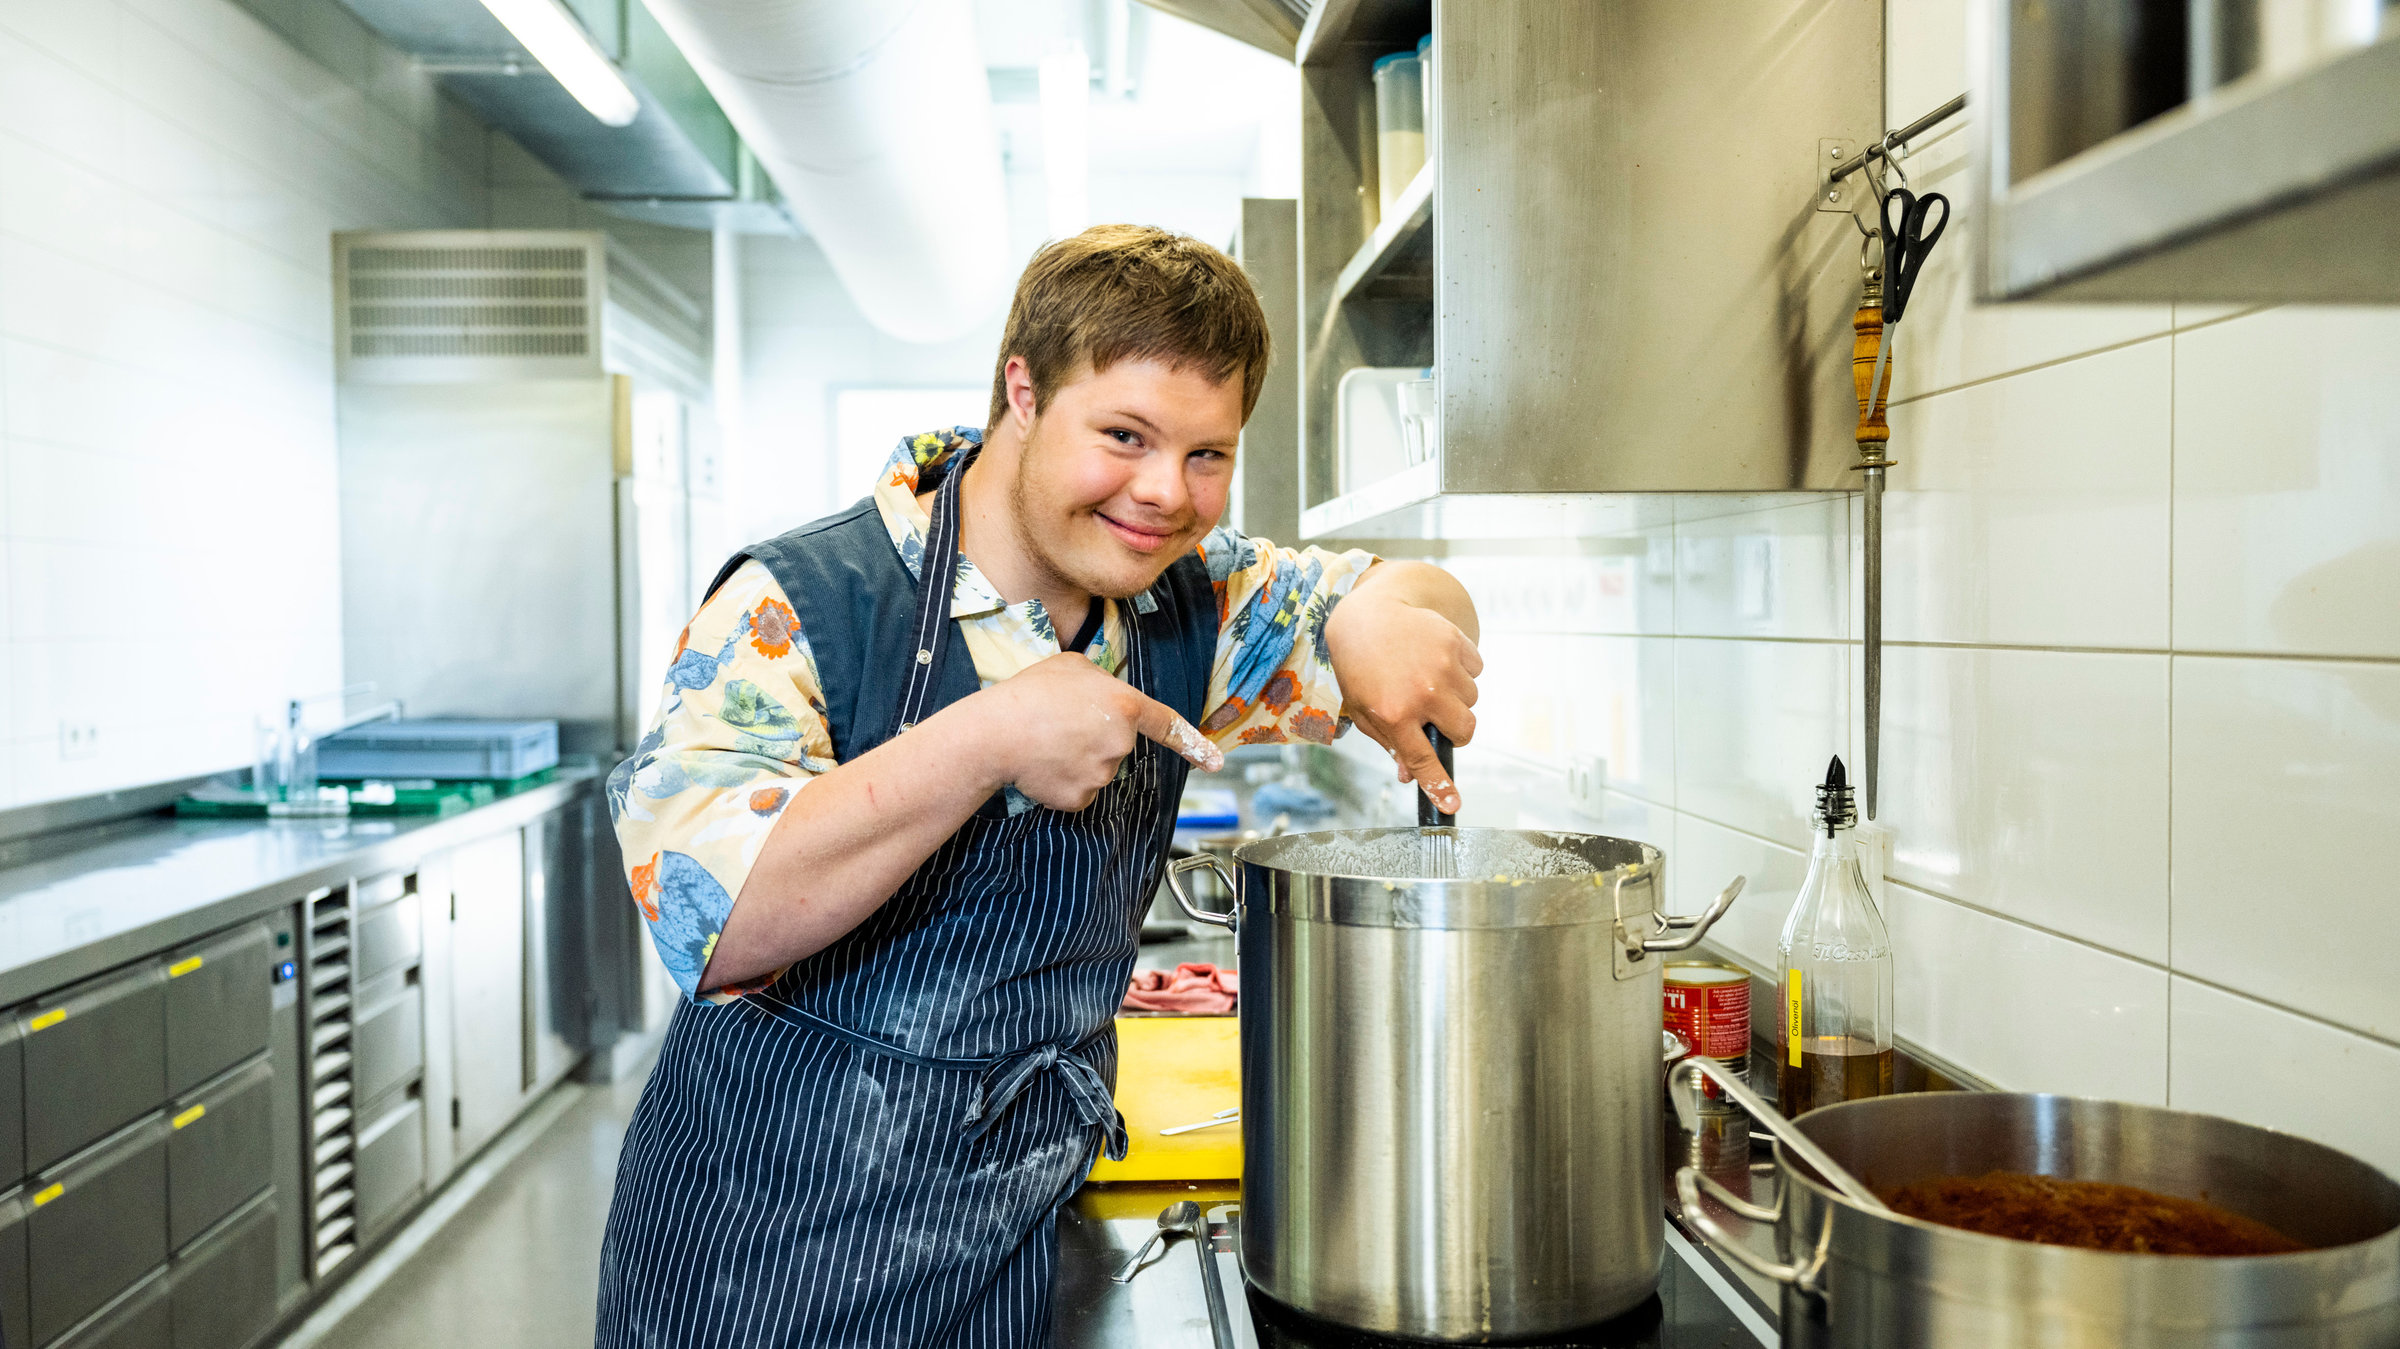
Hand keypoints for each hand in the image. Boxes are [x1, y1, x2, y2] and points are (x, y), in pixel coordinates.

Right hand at [966, 652, 1221, 810]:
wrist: (997, 732)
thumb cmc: (1030, 692)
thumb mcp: (1071, 665)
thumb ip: (1098, 681)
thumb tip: (1100, 696)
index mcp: (1126, 705)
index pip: (1167, 724)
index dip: (1193, 743)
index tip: (1216, 761)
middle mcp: (1122, 743)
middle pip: (1118, 746)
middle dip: (1095, 738)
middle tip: (1058, 723)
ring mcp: (1103, 774)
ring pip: (1097, 771)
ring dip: (1076, 761)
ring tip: (1045, 742)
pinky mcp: (1081, 799)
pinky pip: (1079, 794)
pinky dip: (1062, 785)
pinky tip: (1042, 767)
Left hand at [1325, 587, 1481, 814]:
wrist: (1367, 616)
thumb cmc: (1361, 668)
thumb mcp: (1365, 710)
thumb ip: (1390, 743)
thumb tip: (1411, 777)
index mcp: (1393, 714)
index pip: (1423, 760)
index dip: (1440, 786)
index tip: (1453, 804)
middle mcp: (1420, 693)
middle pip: (1464, 731)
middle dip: (1456, 731)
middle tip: (1436, 717)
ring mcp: (1441, 666)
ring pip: (1472, 699)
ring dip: (1456, 695)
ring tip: (1427, 677)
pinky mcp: (1455, 641)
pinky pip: (1477, 669)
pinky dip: (1463, 668)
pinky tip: (1436, 658)